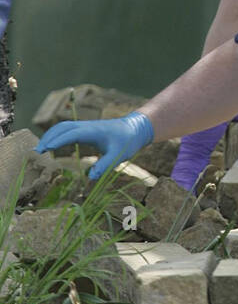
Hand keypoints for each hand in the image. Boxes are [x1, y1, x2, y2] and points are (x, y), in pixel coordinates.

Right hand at [35, 112, 154, 180]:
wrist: (135, 128)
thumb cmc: (127, 141)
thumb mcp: (118, 155)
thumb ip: (105, 166)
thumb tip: (90, 178)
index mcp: (92, 131)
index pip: (70, 134)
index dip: (57, 141)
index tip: (44, 149)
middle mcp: (86, 126)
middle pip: (62, 127)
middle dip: (48, 137)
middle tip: (37, 151)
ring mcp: (85, 126)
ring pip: (63, 126)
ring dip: (51, 135)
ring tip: (40, 149)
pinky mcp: (85, 129)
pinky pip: (67, 129)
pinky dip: (57, 135)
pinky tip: (52, 145)